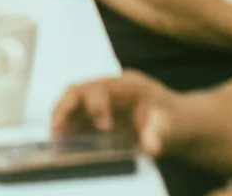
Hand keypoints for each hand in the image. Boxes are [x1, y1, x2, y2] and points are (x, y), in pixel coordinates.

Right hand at [51, 72, 181, 156]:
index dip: (97, 105)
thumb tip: (152, 145)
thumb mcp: (174, 125)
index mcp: (128, 85)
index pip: (104, 87)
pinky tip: (61, 144)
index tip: (102, 128)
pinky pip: (74, 119)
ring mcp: (100, 103)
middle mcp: (109, 89)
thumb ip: (162, 132)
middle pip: (80, 90)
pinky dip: (65, 129)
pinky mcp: (95, 117)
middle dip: (66, 107)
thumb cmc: (175, 119)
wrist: (177, 123)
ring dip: (61, 118)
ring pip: (72, 103)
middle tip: (58, 128)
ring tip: (55, 138)